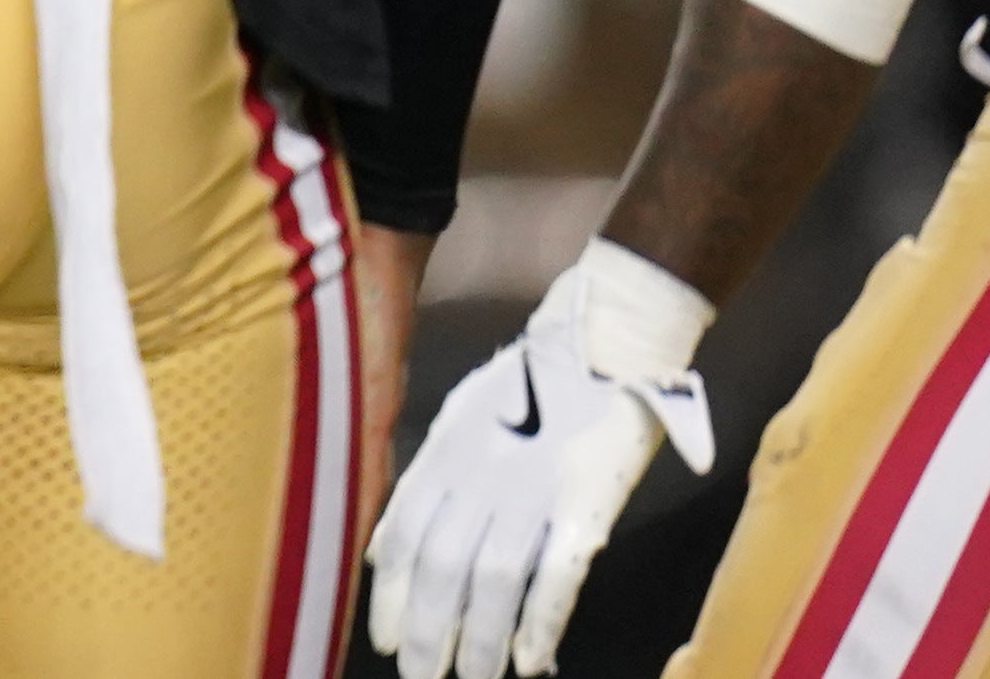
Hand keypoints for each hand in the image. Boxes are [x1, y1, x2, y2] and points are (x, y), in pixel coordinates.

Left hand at [363, 248, 714, 678]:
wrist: (605, 344)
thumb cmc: (534, 385)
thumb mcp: (458, 420)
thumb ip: (425, 481)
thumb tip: (386, 549)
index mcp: (446, 452)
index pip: (405, 534)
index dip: (392, 593)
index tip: (384, 639)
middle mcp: (481, 474)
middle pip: (444, 566)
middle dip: (429, 630)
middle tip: (420, 674)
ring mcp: (533, 491)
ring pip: (494, 580)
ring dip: (480, 640)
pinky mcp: (586, 505)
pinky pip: (557, 572)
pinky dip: (541, 620)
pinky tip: (528, 660)